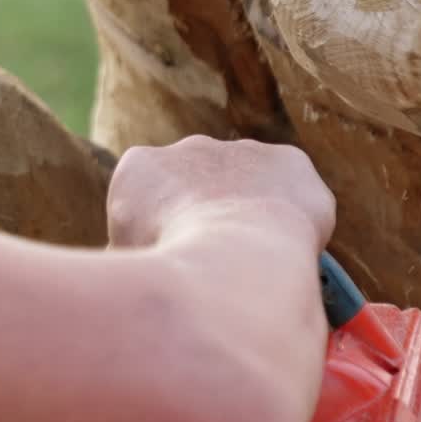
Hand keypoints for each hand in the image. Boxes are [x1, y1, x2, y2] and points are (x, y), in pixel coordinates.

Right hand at [107, 135, 334, 251]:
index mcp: (140, 168)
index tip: (172, 268)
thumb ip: (131, 254)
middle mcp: (190, 148)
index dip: (158, 238)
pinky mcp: (288, 161)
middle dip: (204, 220)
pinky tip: (285, 251)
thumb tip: (132, 267)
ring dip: (250, 217)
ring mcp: (243, 150)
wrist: (228, 264)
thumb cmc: (166, 273)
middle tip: (215, 267)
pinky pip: (294, 194)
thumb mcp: (126, 268)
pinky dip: (293, 219)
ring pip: (248, 187)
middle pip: (198, 187)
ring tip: (253, 263)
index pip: (146, 201)